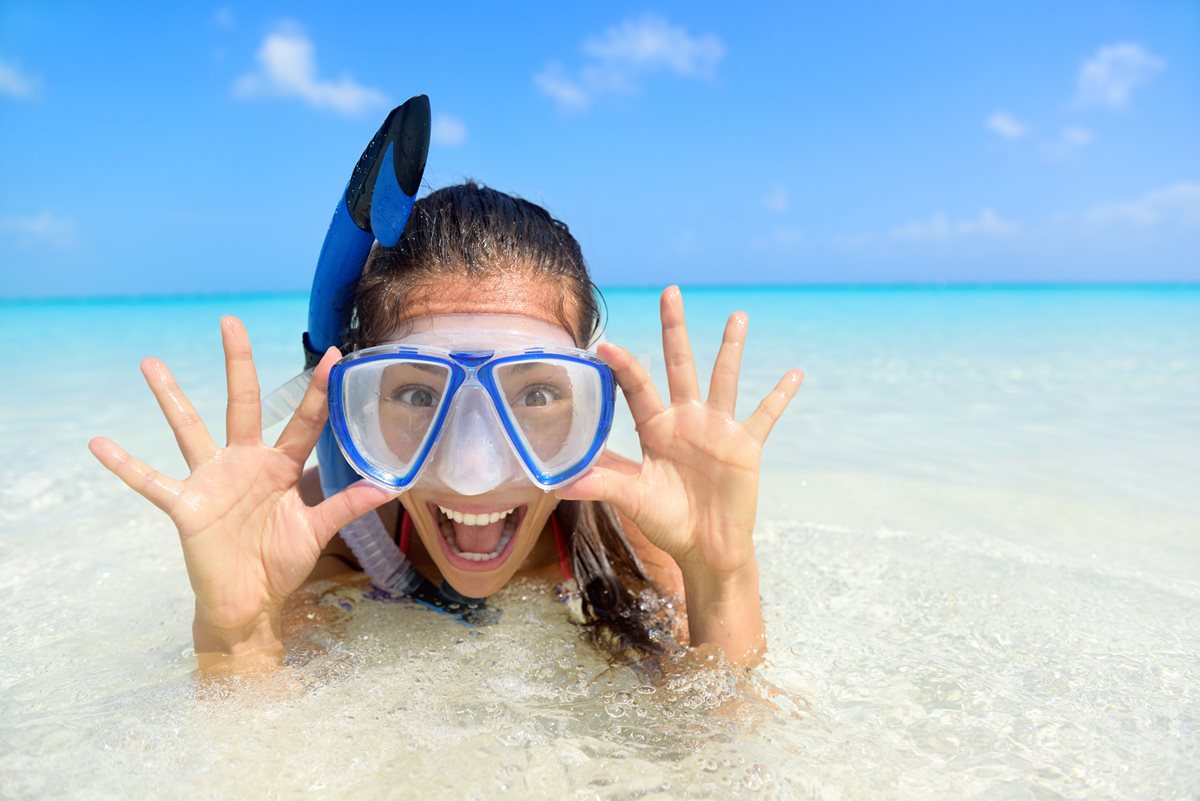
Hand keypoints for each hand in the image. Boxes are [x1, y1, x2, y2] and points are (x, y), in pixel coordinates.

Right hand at [89, 317, 392, 655]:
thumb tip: (391, 485)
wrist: (248, 603)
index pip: (304, 420)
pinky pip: (150, 482)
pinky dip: (124, 465)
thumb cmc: (282, 563)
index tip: (333, 353)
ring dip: (171, 398)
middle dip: (239, 363)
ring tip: (150, 363)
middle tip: (230, 322)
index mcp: (282, 466)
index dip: (319, 389)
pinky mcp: (186, 505)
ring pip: (189, 429)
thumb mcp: (317, 530)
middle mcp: (245, 462)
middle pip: (242, 403)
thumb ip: (347, 505)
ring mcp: (212, 480)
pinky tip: (98, 443)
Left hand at [558, 287, 801, 579]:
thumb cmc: (667, 521)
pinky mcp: (745, 445)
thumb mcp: (633, 499)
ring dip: (730, 348)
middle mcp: (685, 419)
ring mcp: (717, 429)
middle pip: (679, 364)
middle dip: (674, 329)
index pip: (636, 388)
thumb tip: (560, 483)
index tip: (605, 344)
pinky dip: (780, 396)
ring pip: (724, 379)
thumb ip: (603, 484)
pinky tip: (795, 373)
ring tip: (737, 316)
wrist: (706, 548)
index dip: (622, 367)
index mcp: (655, 428)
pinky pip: (766, 416)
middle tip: (670, 292)